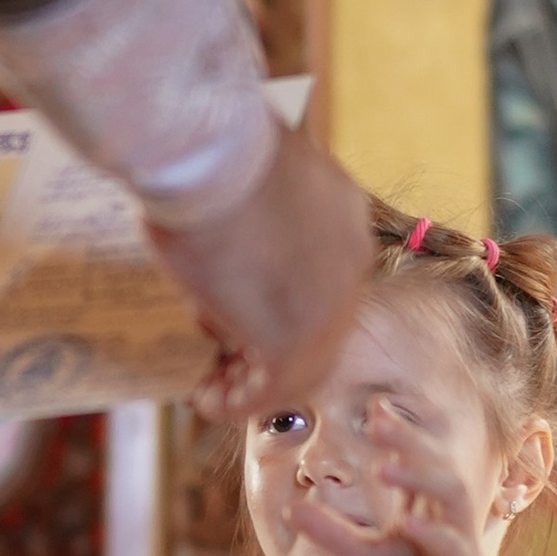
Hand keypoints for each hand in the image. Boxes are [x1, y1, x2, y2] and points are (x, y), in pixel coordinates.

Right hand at [149, 117, 374, 423]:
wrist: (210, 155)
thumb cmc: (215, 153)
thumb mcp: (247, 184)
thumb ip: (248, 217)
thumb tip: (220, 235)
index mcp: (344, 216)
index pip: (320, 281)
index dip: (276, 306)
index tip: (239, 320)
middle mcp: (349, 261)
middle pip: (317, 325)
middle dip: (269, 352)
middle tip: (224, 366)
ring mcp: (329, 302)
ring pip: (301, 362)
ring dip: (255, 384)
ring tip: (213, 392)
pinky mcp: (296, 337)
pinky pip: (275, 386)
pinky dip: (240, 401)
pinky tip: (207, 401)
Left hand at [294, 406, 500, 555]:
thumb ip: (331, 532)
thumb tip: (290, 505)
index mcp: (427, 509)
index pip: (418, 459)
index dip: (400, 432)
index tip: (373, 407)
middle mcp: (447, 519)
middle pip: (437, 465)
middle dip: (410, 439)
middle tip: (378, 416)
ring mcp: (458, 546)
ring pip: (453, 497)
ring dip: (420, 477)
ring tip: (385, 466)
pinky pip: (454, 549)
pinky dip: (433, 534)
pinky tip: (408, 523)